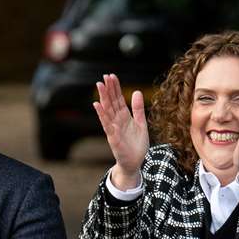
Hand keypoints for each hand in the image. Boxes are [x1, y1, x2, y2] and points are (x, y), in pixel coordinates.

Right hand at [93, 73, 148, 188]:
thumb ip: (138, 108)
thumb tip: (137, 91)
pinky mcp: (113, 137)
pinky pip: (106, 124)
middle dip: (108, 89)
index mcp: (124, 116)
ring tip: (99, 85)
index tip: (112, 76)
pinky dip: (102, 114)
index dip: (115, 88)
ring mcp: (114, 128)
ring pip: (107, 110)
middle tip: (104, 76)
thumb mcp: (141, 124)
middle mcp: (117, 120)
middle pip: (112, 102)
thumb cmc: (137, 145)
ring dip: (103, 97)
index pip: (118, 99)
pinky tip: (97, 105)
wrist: (135, 162)